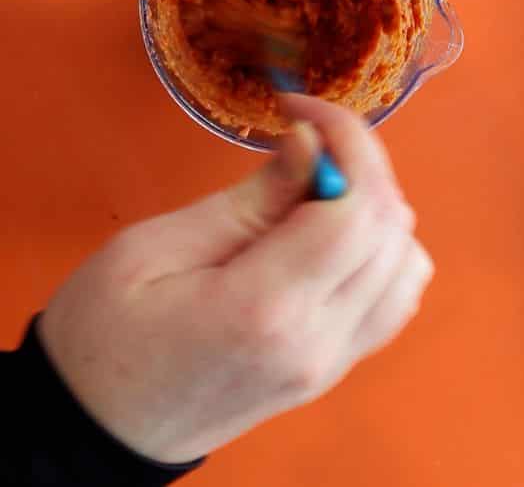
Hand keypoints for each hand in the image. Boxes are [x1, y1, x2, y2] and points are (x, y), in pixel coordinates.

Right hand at [37, 95, 432, 464]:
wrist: (95, 434)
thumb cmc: (100, 340)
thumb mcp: (150, 252)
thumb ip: (248, 199)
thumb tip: (314, 143)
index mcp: (265, 309)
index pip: (357, 207)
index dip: (347, 143)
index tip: (303, 110)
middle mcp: (318, 340)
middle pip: (391, 230)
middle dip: (362, 164)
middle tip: (307, 138)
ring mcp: (334, 362)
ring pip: (407, 263)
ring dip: (377, 209)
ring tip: (316, 189)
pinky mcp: (336, 369)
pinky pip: (396, 299)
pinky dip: (384, 254)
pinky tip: (335, 236)